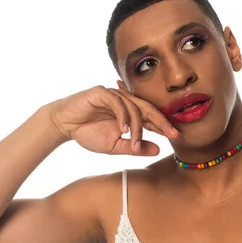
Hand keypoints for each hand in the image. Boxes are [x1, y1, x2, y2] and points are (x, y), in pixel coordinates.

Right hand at [46, 85, 178, 155]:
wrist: (64, 126)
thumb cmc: (88, 133)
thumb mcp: (115, 146)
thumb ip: (135, 147)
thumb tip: (158, 150)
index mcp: (130, 113)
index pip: (151, 118)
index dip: (164, 126)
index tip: (177, 137)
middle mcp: (125, 101)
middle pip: (148, 109)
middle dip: (162, 122)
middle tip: (172, 134)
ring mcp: (114, 95)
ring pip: (134, 107)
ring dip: (137, 127)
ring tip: (135, 142)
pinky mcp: (101, 92)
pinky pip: (117, 103)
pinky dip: (122, 116)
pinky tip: (123, 130)